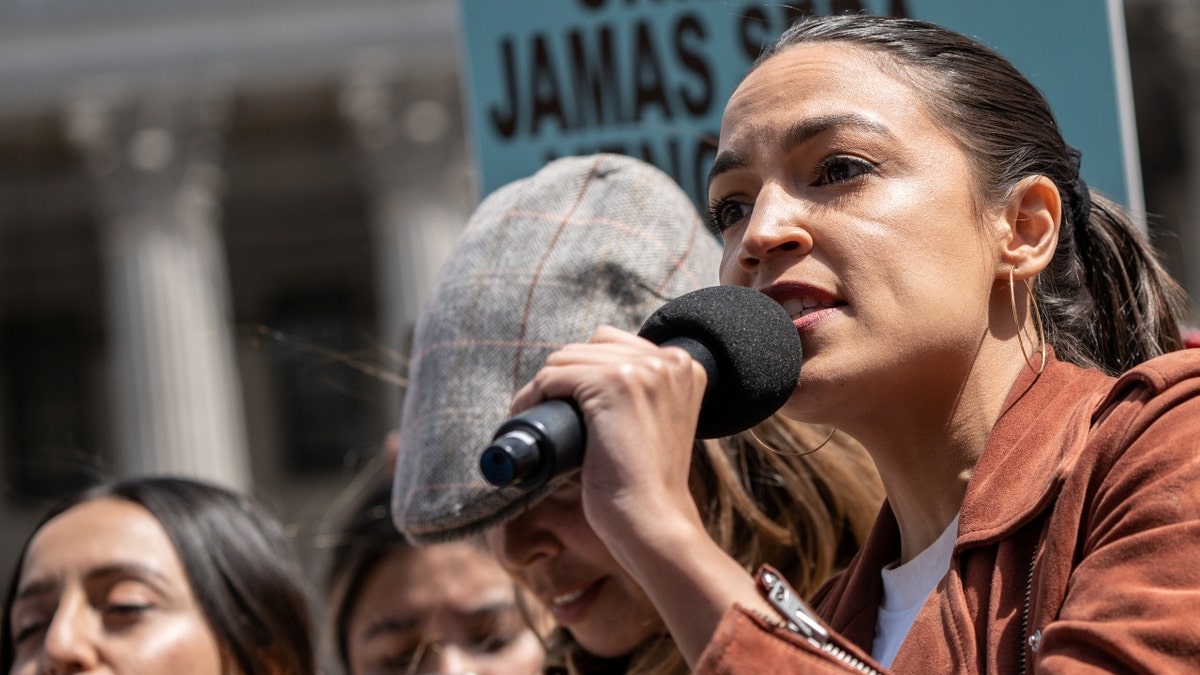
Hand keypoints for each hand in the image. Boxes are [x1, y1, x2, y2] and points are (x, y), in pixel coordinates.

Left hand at [509, 326, 707, 543]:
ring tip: (533, 414)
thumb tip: (591, 380)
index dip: (583, 369)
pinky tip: (527, 414)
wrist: (653, 520)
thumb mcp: (657, 423)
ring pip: (566, 359)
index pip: (614, 343)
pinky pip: (553, 376)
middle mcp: (670, 360)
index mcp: (685, 365)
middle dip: (561, 376)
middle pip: (588, 347)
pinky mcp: (614, 383)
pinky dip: (531, 396)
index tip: (566, 399)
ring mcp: (643, 369)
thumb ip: (644, 395)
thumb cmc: (648, 484)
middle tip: (544, 410)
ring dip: (542, 385)